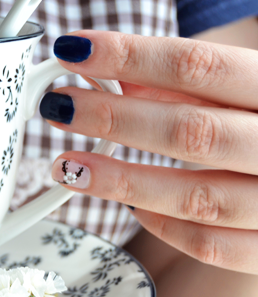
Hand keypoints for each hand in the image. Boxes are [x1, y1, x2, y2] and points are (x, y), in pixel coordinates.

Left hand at [40, 31, 257, 272]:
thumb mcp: (243, 87)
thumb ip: (187, 83)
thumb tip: (115, 77)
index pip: (198, 65)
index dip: (130, 56)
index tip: (73, 49)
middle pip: (191, 131)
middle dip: (113, 118)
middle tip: (58, 107)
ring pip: (198, 197)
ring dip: (122, 181)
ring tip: (66, 166)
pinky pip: (215, 246)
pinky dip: (168, 228)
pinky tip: (133, 210)